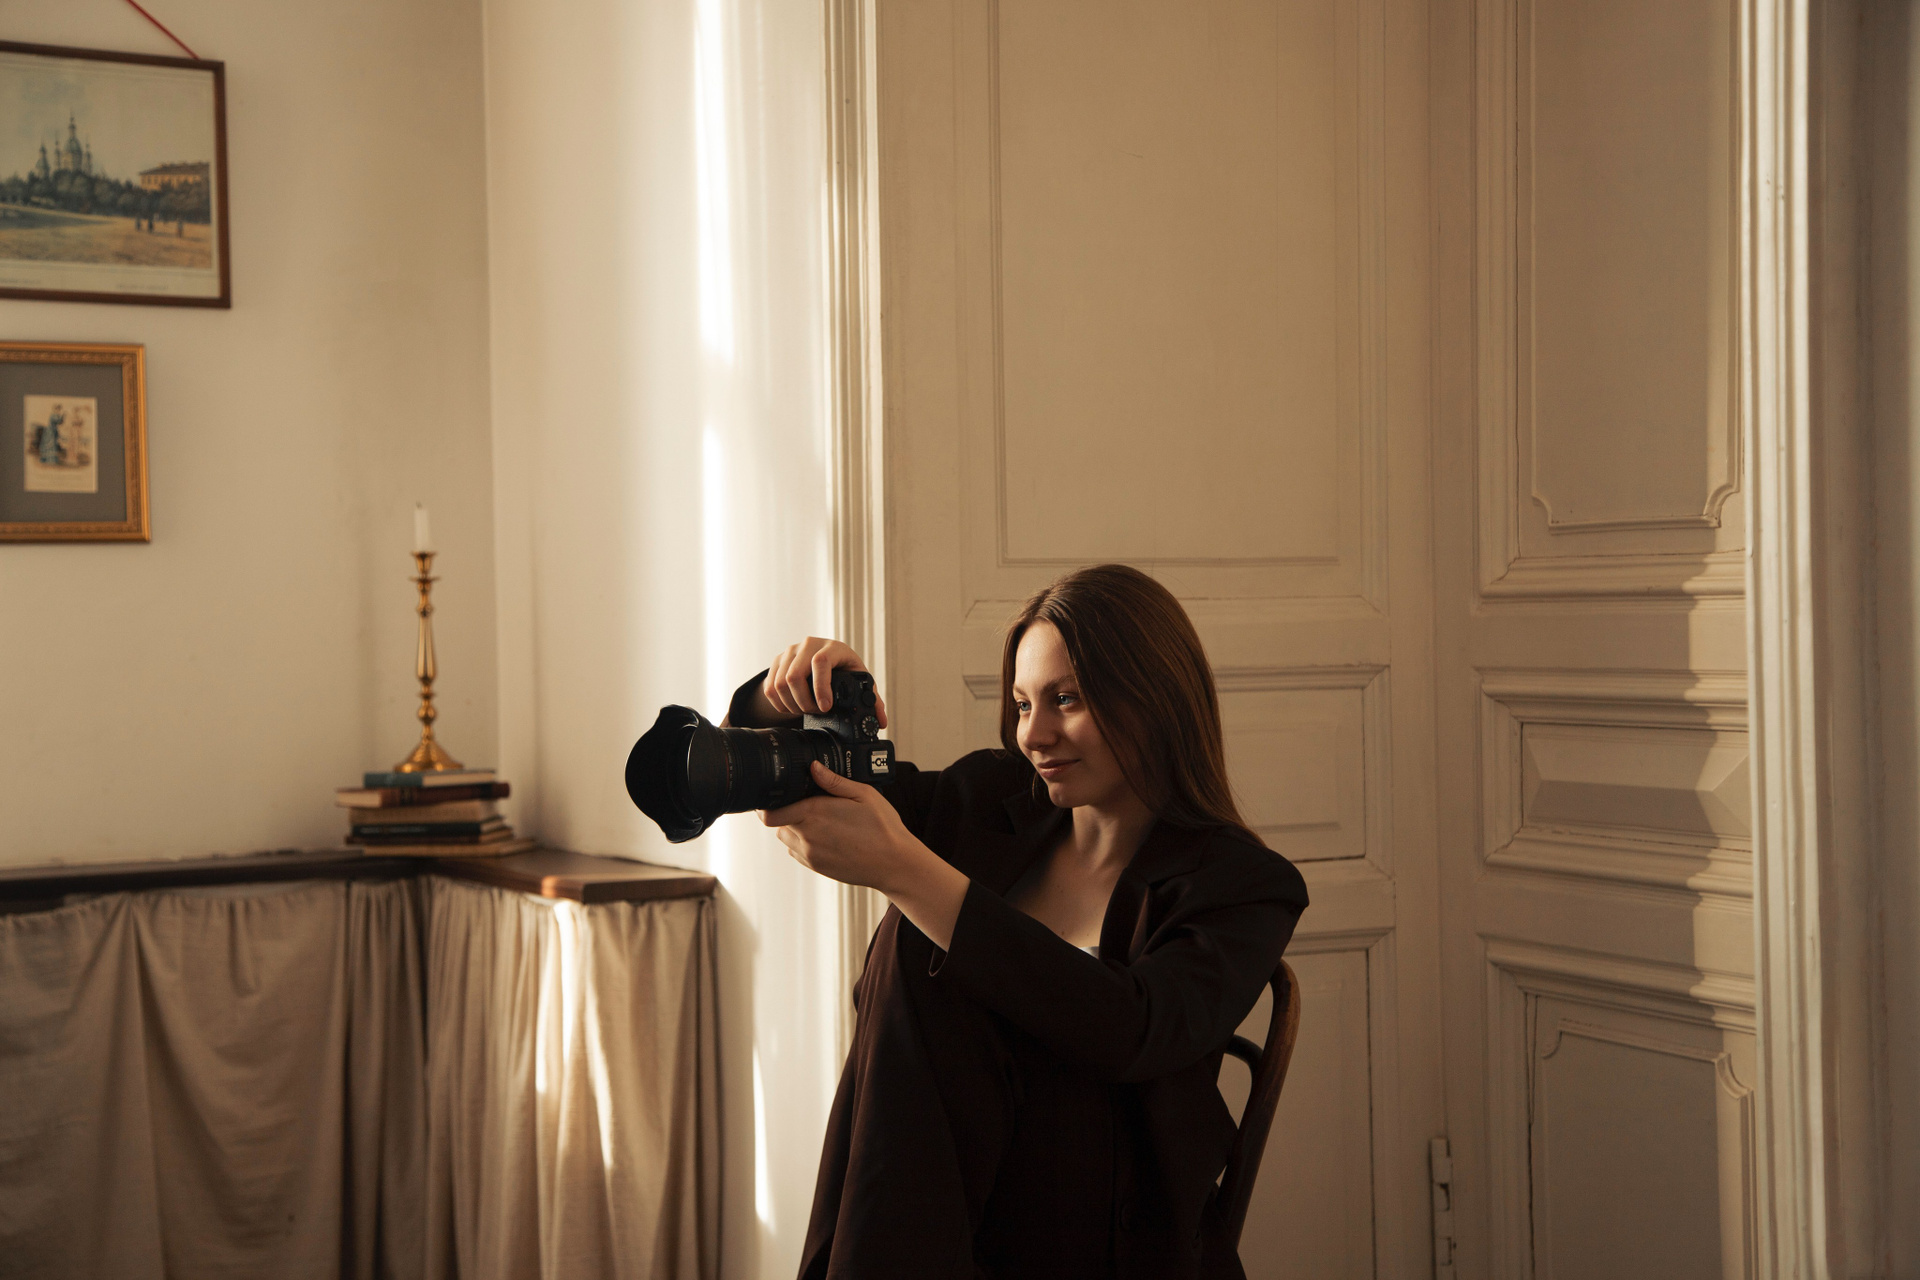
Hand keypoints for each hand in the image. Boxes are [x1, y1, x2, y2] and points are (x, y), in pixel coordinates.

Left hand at [763, 762, 967, 948]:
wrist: (894, 864)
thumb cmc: (883, 829)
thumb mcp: (863, 794)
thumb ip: (834, 781)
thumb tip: (814, 767)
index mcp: (814, 814)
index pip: (770, 814)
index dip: (767, 804)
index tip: (775, 796)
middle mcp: (807, 837)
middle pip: (777, 823)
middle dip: (787, 811)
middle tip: (808, 804)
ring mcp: (811, 855)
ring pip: (787, 838)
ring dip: (794, 828)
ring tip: (820, 821)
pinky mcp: (817, 867)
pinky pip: (798, 852)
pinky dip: (805, 843)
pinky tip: (827, 836)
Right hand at [764, 637, 888, 727]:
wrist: (825, 657)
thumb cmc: (845, 668)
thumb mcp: (860, 680)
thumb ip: (873, 700)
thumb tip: (880, 722)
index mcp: (832, 647)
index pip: (820, 662)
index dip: (821, 687)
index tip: (825, 707)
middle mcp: (809, 645)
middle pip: (794, 675)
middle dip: (804, 702)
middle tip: (816, 712)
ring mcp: (790, 652)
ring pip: (780, 683)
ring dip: (792, 704)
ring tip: (805, 710)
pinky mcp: (777, 661)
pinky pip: (770, 687)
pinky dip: (779, 704)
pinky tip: (792, 707)